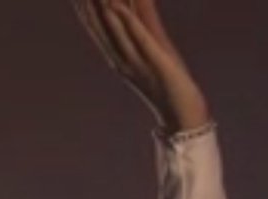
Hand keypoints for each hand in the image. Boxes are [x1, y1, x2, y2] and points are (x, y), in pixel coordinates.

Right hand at [74, 0, 210, 131]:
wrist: (185, 119)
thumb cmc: (171, 84)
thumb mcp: (155, 51)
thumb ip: (145, 28)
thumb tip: (130, 9)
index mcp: (119, 59)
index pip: (95, 28)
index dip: (82, 8)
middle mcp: (122, 61)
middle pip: (100, 26)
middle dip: (87, 5)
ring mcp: (137, 64)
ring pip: (115, 31)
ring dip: (102, 7)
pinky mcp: (156, 64)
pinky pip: (140, 41)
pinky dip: (128, 24)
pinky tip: (118, 8)